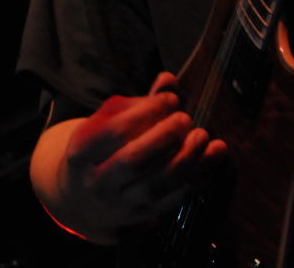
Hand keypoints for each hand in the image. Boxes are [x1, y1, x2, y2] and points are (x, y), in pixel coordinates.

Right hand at [46, 73, 226, 239]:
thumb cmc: (104, 145)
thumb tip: (168, 79)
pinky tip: (210, 158)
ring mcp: (120, 203)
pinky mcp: (142, 215)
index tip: (171, 99)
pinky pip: (172, 199)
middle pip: (133, 161)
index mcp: (83, 149)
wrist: (85, 195)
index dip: (148, 111)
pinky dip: (195, 178)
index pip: (116, 130)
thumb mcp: (111, 119)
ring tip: (203, 137)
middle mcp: (98, 180)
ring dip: (185, 159)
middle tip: (185, 119)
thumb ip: (141, 101)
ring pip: (155, 185)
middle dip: (165, 137)